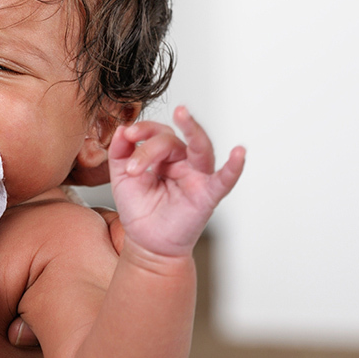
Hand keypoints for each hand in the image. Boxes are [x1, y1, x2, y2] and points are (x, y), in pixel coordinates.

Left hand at [108, 105, 244, 257]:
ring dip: (192, 130)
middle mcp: (183, 163)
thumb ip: (120, 152)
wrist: (146, 242)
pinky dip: (234, 167)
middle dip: (151, 146)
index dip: (143, 130)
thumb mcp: (122, 177)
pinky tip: (239, 153)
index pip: (157, 134)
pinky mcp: (208, 195)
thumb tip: (122, 129)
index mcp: (164, 157)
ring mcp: (197, 177)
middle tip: (133, 158)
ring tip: (183, 114)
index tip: (127, 135)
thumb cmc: (140, 210)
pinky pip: (224, 180)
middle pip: (173, 140)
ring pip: (199, 148)